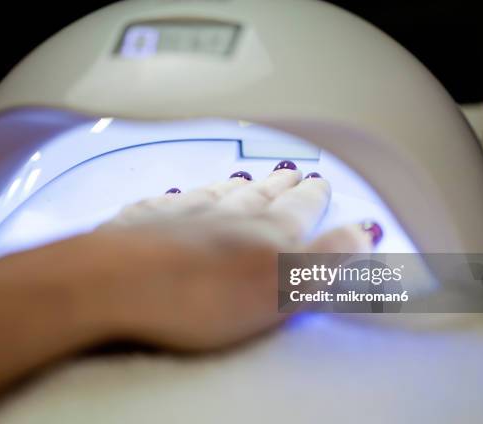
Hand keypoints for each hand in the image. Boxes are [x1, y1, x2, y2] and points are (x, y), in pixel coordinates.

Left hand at [88, 161, 381, 349]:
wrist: (117, 285)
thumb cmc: (203, 297)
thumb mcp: (282, 288)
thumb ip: (326, 260)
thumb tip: (366, 230)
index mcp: (263, 234)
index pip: (297, 210)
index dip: (312, 197)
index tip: (320, 181)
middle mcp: (224, 217)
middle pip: (258, 197)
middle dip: (278, 185)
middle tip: (290, 169)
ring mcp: (178, 217)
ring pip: (214, 195)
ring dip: (233, 187)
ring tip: (245, 176)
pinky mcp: (138, 227)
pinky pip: (164, 205)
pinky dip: (176, 198)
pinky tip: (174, 193)